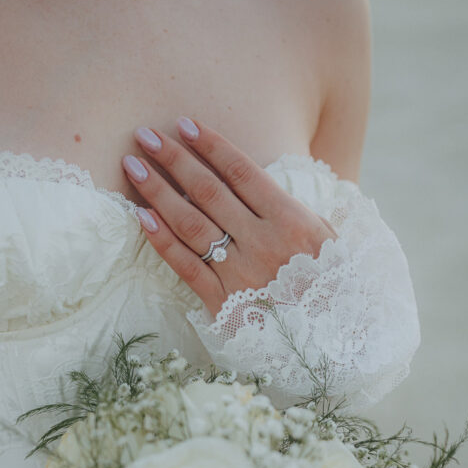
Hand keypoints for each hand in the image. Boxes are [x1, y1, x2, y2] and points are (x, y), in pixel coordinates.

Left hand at [121, 117, 335, 316]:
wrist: (333, 343)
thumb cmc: (331, 285)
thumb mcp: (326, 240)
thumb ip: (292, 209)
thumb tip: (258, 181)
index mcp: (291, 220)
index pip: (241, 171)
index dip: (210, 145)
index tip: (183, 124)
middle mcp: (262, 242)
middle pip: (208, 191)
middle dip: (173, 159)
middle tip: (145, 135)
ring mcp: (240, 272)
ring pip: (190, 223)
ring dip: (158, 191)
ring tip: (133, 166)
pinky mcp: (223, 302)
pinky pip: (185, 266)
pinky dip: (161, 240)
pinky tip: (141, 216)